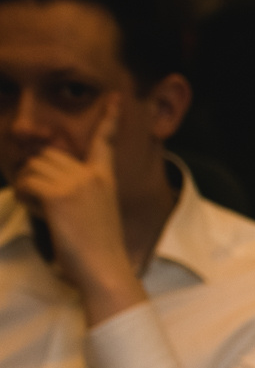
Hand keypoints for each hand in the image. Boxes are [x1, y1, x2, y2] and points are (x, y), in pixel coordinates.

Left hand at [12, 94, 145, 323]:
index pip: (105, 142)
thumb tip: (40, 172)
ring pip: (33, 167)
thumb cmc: (98, 249)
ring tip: (44, 212)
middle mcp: (92, 176)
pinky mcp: (59, 195)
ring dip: (28, 188)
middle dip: (37, 174)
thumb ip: (76, 189)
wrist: (105, 269)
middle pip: (48, 155)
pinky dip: (25, 197)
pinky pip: (27, 182)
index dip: (110, 119)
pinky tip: (40, 213)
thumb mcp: (94, 213)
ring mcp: (77, 183)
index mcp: (105, 179)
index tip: (115, 99)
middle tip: (45, 203)